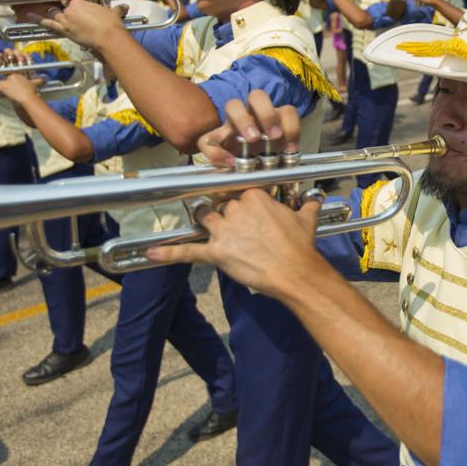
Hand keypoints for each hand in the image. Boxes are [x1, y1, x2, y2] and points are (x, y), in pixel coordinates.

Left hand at [0, 72, 43, 101]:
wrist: (28, 98)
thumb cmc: (31, 91)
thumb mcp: (35, 84)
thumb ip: (38, 80)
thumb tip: (44, 79)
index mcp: (17, 74)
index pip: (9, 72)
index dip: (8, 75)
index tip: (8, 77)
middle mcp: (10, 76)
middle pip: (3, 75)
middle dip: (4, 79)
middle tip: (5, 83)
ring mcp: (5, 82)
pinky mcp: (2, 88)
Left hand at [40, 0, 125, 49]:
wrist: (109, 38)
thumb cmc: (111, 25)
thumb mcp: (114, 13)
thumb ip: (117, 9)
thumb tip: (124, 7)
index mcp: (80, 1)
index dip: (68, 0)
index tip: (66, 0)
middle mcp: (70, 9)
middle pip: (59, 5)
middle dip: (57, 5)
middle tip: (53, 5)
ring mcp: (66, 20)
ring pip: (51, 13)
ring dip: (44, 11)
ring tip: (32, 8)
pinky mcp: (65, 31)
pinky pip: (48, 24)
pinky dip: (38, 20)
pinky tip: (29, 16)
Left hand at [148, 90, 321, 293]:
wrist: (296, 273)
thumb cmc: (300, 247)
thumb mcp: (306, 219)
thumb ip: (307, 205)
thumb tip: (315, 199)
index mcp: (255, 196)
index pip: (238, 192)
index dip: (240, 202)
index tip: (242, 209)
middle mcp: (236, 209)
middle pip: (221, 205)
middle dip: (226, 216)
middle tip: (236, 229)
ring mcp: (224, 230)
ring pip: (204, 218)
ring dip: (204, 222)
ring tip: (208, 227)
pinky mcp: (216, 252)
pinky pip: (188, 251)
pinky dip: (168, 253)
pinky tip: (151, 253)